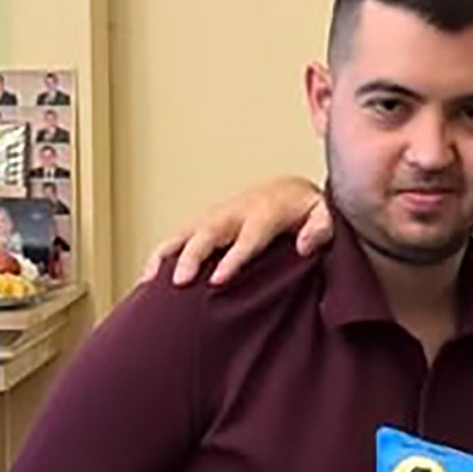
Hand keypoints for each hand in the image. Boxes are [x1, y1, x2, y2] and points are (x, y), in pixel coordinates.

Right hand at [138, 176, 332, 286]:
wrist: (290, 189)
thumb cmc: (307, 209)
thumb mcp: (325, 214)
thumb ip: (321, 228)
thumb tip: (306, 245)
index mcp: (266, 213)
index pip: (248, 238)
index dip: (234, 258)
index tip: (218, 279)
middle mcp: (236, 212)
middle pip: (210, 233)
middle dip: (193, 256)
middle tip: (181, 282)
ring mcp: (217, 216)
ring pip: (186, 232)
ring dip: (167, 254)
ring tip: (149, 282)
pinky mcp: (206, 222)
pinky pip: (179, 237)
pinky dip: (161, 255)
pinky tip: (147, 279)